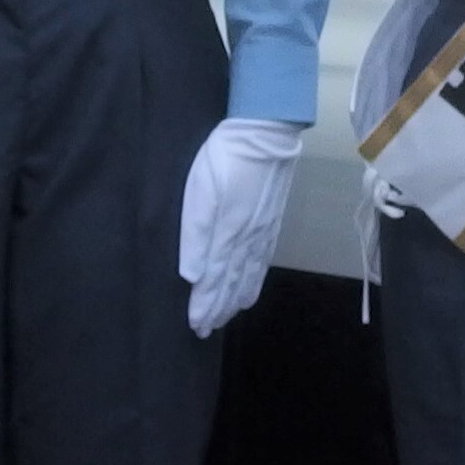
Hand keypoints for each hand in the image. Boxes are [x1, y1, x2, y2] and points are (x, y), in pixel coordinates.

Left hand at [178, 118, 307, 335]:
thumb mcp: (200, 189)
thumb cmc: (225, 157)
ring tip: (223, 319)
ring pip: (247, 276)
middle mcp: (247, 239)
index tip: (195, 325)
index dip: (204, 304)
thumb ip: (196, 233)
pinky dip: (253, 283)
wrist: (267, 134)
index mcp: (227, 232)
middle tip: (204, 331)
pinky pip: (262, 263)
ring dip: (233, 300)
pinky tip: (249, 294)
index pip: (214, 278)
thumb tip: (193, 276)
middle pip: (231, 283)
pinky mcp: (271, 224)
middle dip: (217, 309)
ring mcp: (262, 233)